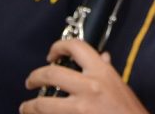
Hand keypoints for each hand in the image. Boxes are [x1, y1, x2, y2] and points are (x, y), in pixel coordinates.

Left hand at [20, 39, 146, 113]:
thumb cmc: (128, 110)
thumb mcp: (119, 84)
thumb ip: (106, 70)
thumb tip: (102, 57)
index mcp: (102, 71)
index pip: (76, 47)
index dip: (58, 47)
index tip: (51, 55)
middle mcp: (90, 86)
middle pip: (51, 73)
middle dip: (34, 77)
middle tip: (30, 82)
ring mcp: (81, 107)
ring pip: (42, 103)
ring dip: (30, 106)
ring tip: (26, 107)